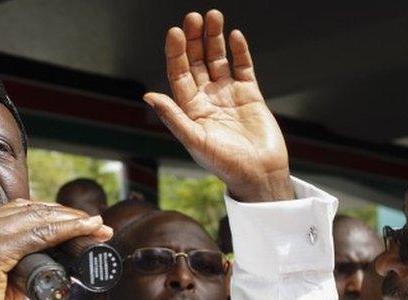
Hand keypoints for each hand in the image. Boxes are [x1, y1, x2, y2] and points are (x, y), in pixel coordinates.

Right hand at [0, 201, 110, 299]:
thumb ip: (20, 269)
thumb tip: (55, 266)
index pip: (18, 210)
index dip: (53, 213)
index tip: (80, 223)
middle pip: (30, 210)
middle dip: (67, 215)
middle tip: (97, 226)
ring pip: (36, 219)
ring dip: (71, 221)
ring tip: (97, 228)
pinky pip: (35, 236)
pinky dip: (62, 232)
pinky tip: (81, 233)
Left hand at [144, 10, 292, 201]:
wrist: (259, 174)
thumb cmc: (225, 164)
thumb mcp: (194, 140)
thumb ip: (173, 117)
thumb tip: (148, 96)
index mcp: (190, 110)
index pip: (178, 74)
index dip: (176, 53)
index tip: (175, 32)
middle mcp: (207, 99)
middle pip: (196, 62)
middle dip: (194, 40)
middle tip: (193, 17)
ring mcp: (228, 95)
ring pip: (218, 60)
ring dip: (215, 39)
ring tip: (213, 17)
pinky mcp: (250, 94)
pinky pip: (243, 67)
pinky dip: (239, 51)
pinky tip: (234, 35)